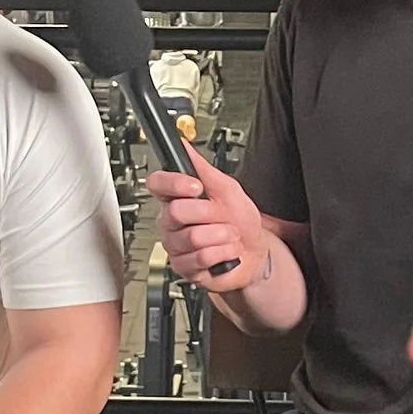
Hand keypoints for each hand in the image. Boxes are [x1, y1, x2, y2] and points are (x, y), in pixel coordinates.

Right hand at [146, 153, 265, 292]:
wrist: (255, 252)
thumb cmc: (241, 221)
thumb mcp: (228, 189)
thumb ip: (205, 168)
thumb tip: (185, 146)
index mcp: (178, 197)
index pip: (157, 183)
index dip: (174, 184)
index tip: (196, 187)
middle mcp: (171, 221)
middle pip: (176, 211)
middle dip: (210, 214)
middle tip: (222, 217)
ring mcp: (176, 245)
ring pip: (193, 237)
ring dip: (221, 236)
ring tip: (227, 236)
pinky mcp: (184, 267)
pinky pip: (201, 257)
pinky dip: (223, 253)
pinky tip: (225, 252)